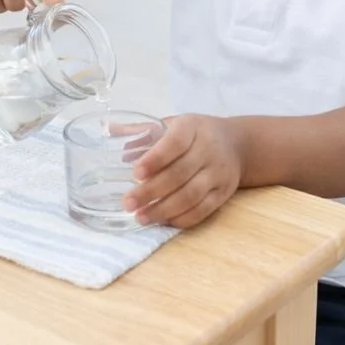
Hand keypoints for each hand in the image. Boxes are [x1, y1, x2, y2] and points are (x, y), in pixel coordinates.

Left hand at [123, 115, 242, 228]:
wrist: (237, 144)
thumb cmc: (194, 134)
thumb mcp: (172, 123)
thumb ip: (141, 130)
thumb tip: (107, 129)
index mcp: (192, 127)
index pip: (175, 143)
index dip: (155, 159)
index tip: (135, 173)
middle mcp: (208, 149)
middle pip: (180, 174)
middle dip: (151, 191)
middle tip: (128, 203)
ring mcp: (219, 173)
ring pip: (191, 196)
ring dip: (164, 210)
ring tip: (141, 217)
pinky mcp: (224, 193)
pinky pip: (203, 210)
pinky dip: (181, 218)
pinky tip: (162, 221)